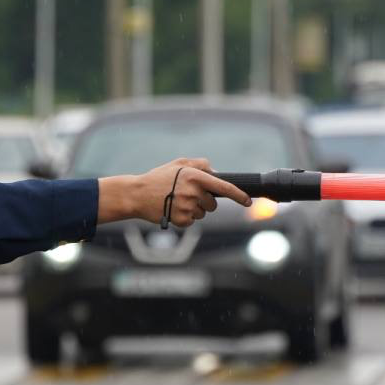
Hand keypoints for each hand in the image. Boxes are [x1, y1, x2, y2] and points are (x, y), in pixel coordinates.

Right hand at [97, 158, 251, 226]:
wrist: (137, 194)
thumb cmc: (158, 178)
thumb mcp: (178, 163)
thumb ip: (200, 164)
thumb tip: (216, 173)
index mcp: (195, 176)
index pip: (224, 187)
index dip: (239, 196)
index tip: (248, 202)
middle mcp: (193, 192)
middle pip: (212, 205)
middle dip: (204, 202)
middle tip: (186, 196)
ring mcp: (187, 207)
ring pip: (202, 214)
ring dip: (193, 210)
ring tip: (176, 201)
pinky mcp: (181, 220)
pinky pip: (191, 221)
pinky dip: (184, 218)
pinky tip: (172, 209)